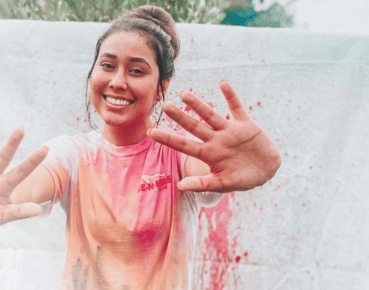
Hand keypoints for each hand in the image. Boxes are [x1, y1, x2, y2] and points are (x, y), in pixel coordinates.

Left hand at [148, 79, 280, 192]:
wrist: (267, 171)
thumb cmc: (243, 179)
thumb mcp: (223, 184)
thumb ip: (202, 184)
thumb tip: (180, 186)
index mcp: (208, 154)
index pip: (183, 145)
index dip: (168, 138)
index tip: (150, 132)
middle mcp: (216, 140)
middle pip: (194, 126)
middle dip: (180, 117)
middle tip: (164, 105)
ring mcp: (230, 131)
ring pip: (211, 115)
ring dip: (198, 104)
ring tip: (183, 93)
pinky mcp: (246, 125)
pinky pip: (236, 107)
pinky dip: (230, 95)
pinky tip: (222, 82)